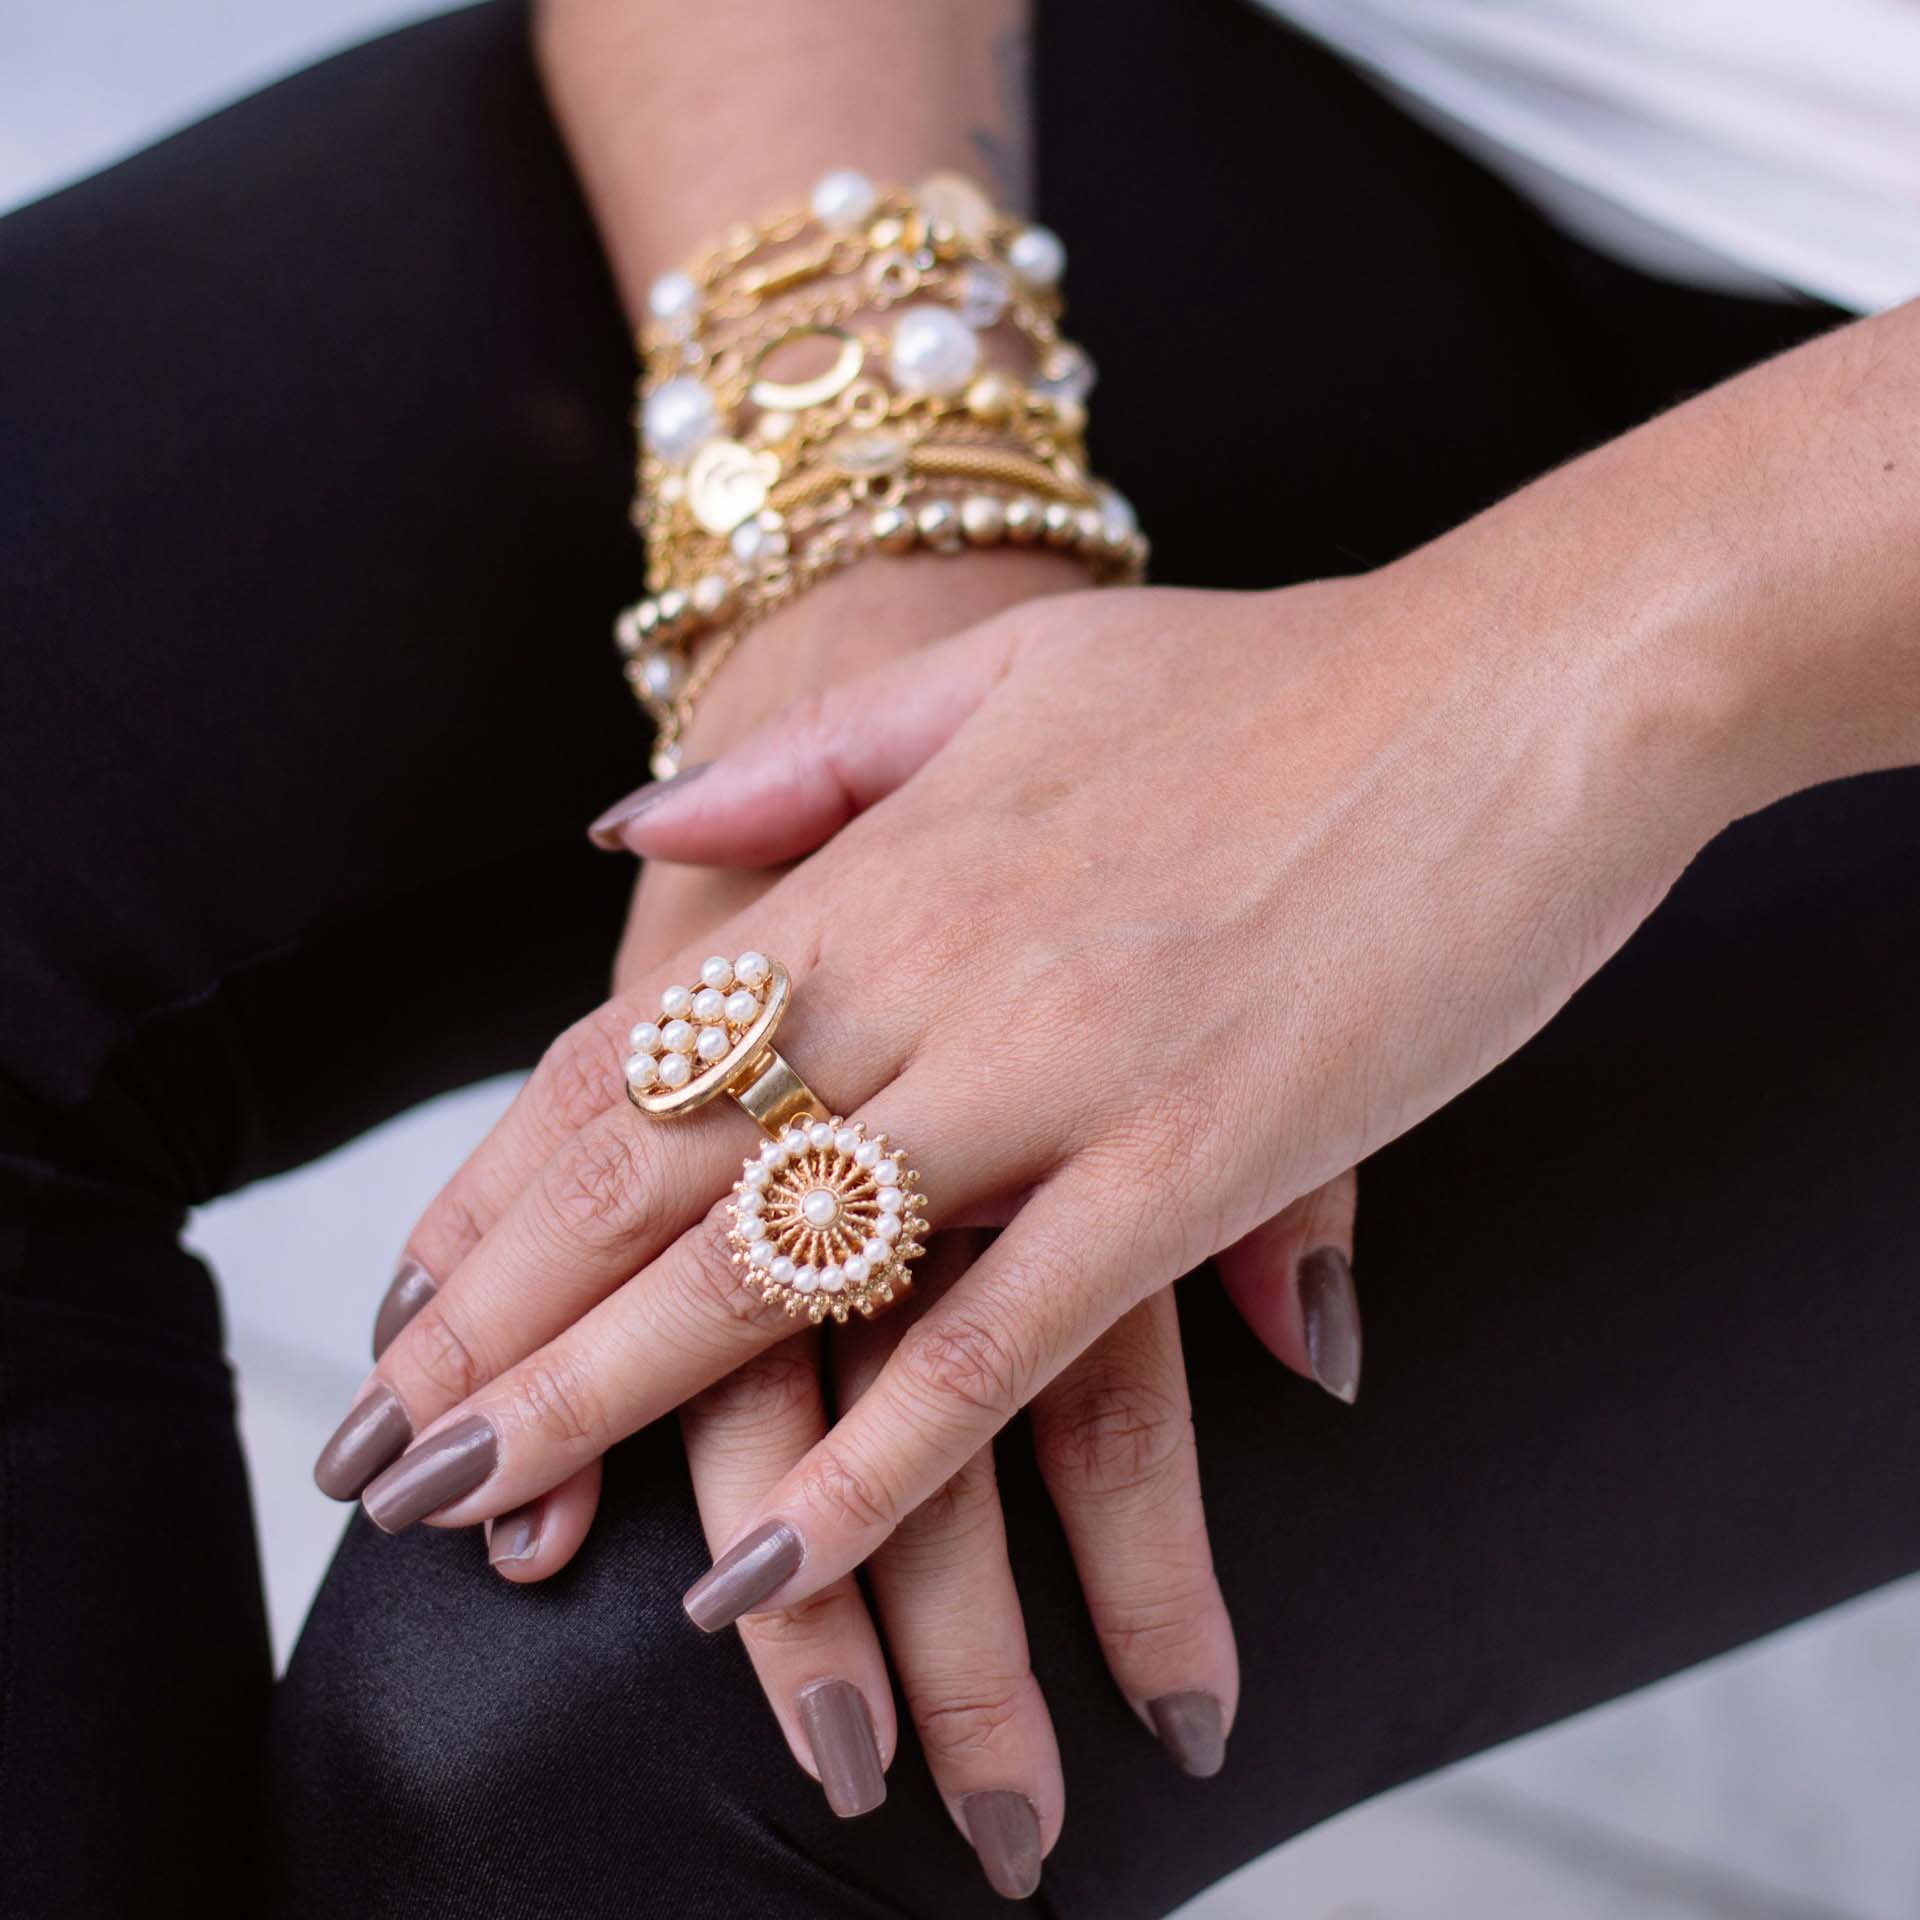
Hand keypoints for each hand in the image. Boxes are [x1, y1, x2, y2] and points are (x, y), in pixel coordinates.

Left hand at [324, 552, 1244, 1878]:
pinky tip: (768, 1570)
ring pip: (785, 1263)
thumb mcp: (1011, 674)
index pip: (634, 1058)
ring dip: (611, 1404)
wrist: (1519, 684)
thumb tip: (625, 828)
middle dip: (499, 1327)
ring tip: (475, 1514)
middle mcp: (937, 972)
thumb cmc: (1275, 677)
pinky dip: (877, 1466)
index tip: (404, 1310)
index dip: (501, 1194)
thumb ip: (807, 767)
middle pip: (659, 1176)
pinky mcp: (1201, 1155)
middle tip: (376, 1454)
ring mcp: (1062, 1070)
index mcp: (885, 865)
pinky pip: (1003, 1338)